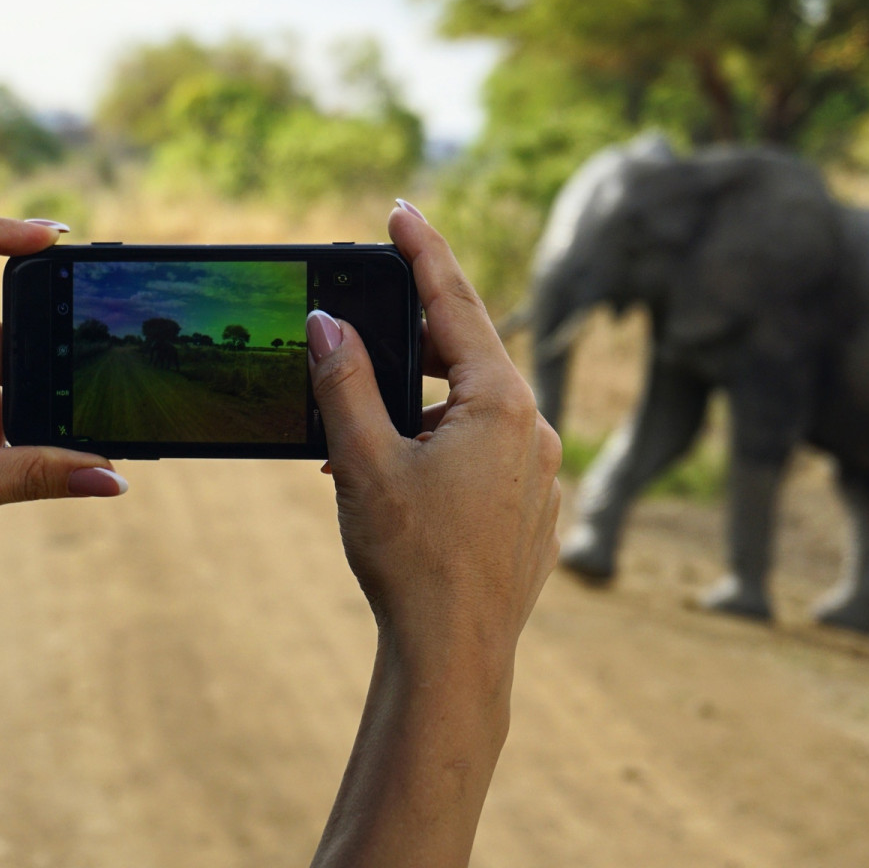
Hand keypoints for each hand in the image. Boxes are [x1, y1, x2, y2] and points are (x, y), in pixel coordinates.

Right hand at [307, 202, 562, 701]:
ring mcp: (539, 473)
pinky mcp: (532, 511)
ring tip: (358, 433)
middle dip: (412, 338)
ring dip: (417, 407)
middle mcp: (532, 430)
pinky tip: (396, 477)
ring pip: (471, 411)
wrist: (457, 657)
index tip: (400, 209)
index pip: (455, 304)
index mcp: (500, 404)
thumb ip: (346, 382)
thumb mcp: (364, 461)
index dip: (423, 253)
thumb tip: (329, 321)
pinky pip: (483, 455)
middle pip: (466, 356)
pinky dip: (438, 448)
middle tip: (367, 312)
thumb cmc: (412, 561)